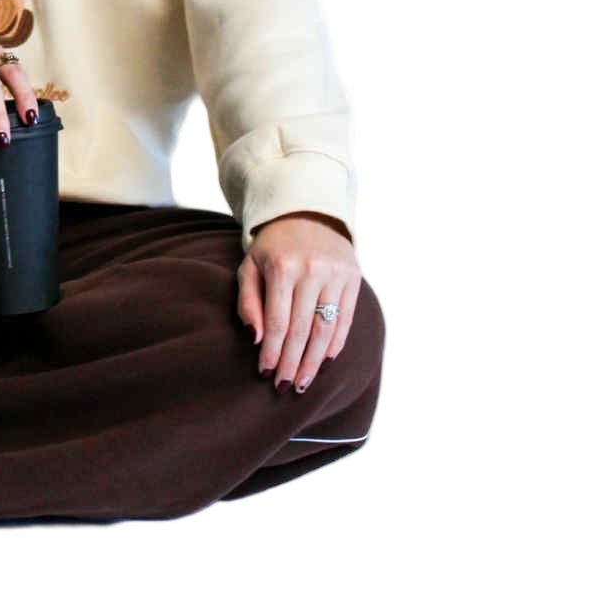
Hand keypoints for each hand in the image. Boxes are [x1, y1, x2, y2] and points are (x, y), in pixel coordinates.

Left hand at [236, 211, 361, 393]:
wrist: (306, 213)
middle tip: (284, 387)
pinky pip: (346, 319)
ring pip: (326, 328)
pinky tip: (323, 362)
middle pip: (302, 329)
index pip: (278, 321)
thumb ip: (248, 302)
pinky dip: (335, 344)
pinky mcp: (353, 277)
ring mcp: (336, 274)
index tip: (265, 374)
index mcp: (282, 267)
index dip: (272, 352)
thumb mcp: (249, 266)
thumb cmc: (271, 248)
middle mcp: (312, 270)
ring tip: (303, 383)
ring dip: (314, 361)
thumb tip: (255, 339)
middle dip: (292, 363)